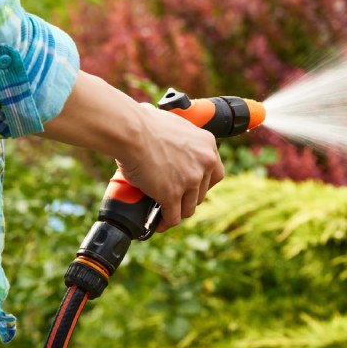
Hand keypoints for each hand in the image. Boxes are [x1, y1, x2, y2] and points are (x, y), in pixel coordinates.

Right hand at [117, 105, 224, 231]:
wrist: (131, 131)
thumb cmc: (145, 124)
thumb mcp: (177, 127)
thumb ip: (183, 142)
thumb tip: (174, 149)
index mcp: (208, 145)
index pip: (215, 174)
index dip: (202, 183)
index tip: (191, 187)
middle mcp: (205, 162)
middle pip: (202, 193)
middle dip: (187, 198)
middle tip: (173, 199)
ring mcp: (190, 179)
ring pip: (188, 208)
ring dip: (177, 211)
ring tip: (165, 212)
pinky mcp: (172, 194)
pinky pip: (173, 217)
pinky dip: (165, 222)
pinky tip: (157, 223)